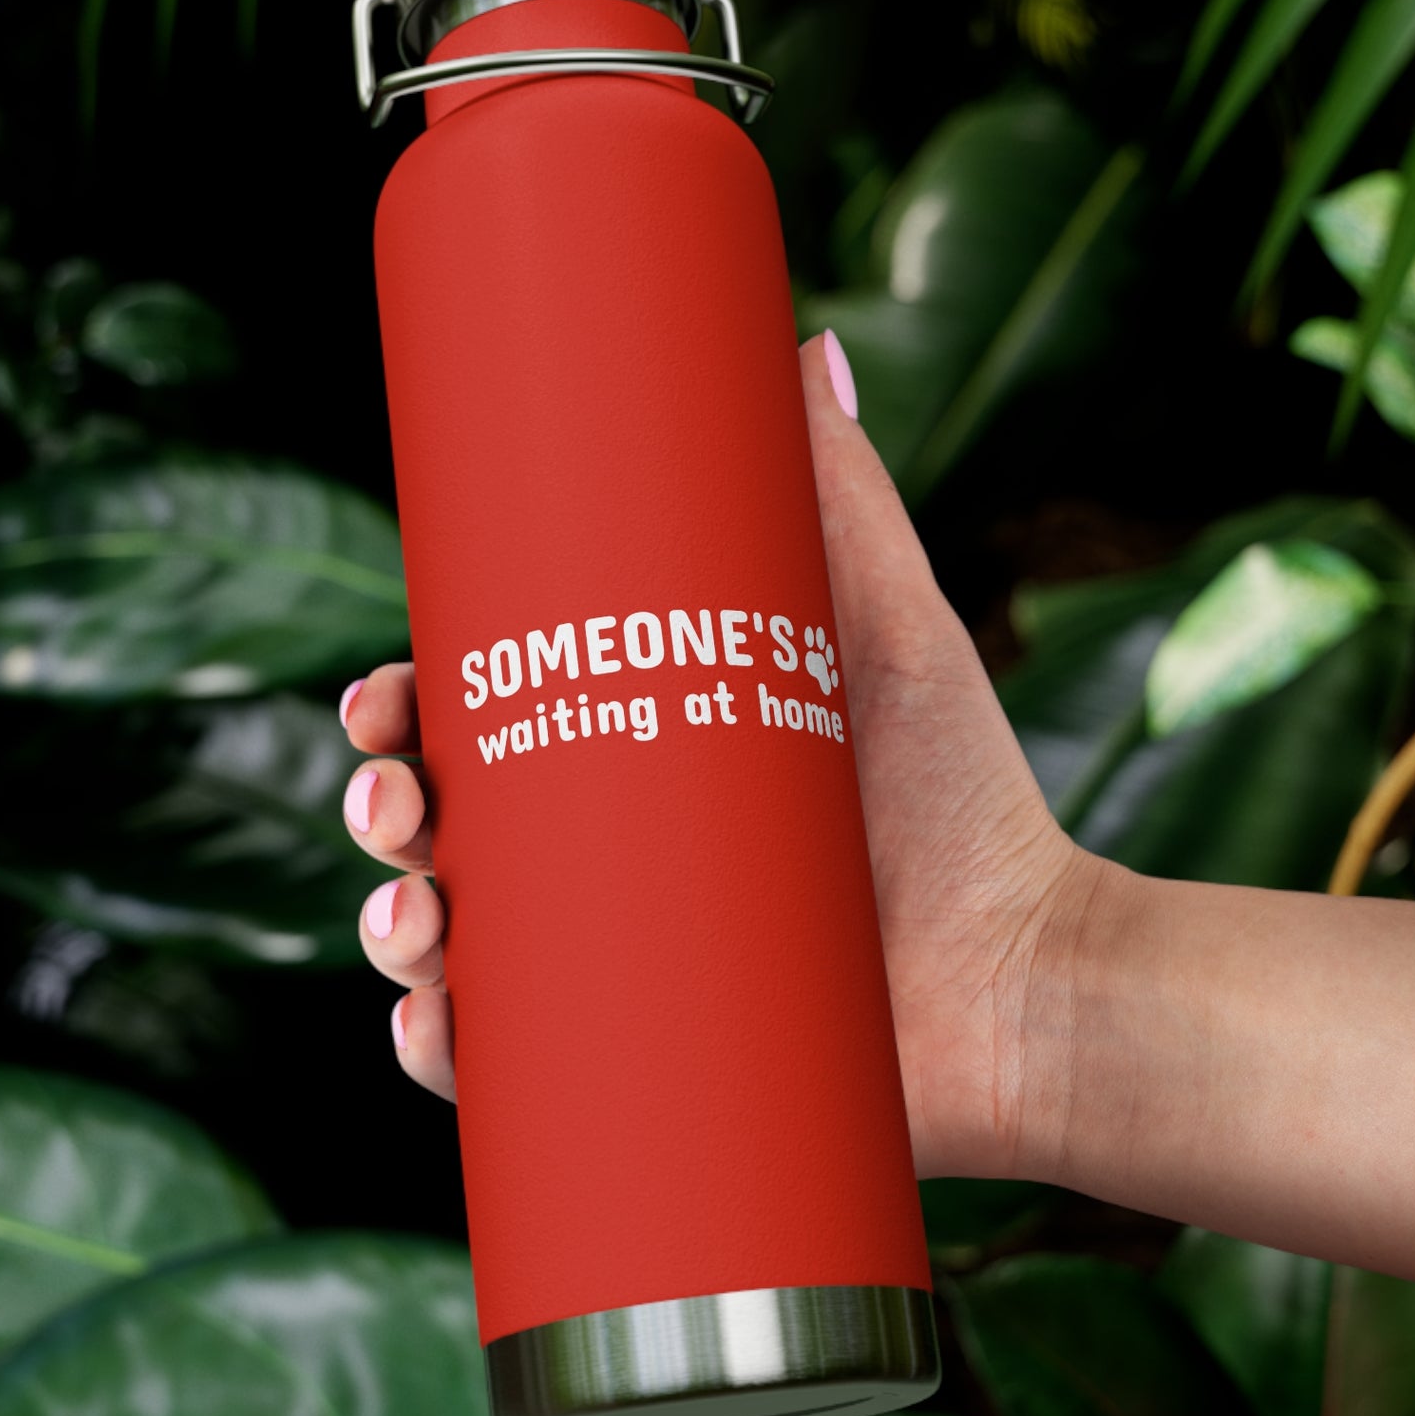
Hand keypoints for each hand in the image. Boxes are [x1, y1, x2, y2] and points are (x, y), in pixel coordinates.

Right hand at [339, 332, 1098, 1179]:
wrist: (1032, 986)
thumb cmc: (968, 805)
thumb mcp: (887, 632)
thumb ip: (844, 492)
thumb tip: (803, 339)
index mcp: (634, 763)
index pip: (479, 728)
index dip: (402, 713)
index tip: (381, 699)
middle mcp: (607, 868)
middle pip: (442, 835)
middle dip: (383, 815)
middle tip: (399, 806)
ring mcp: (616, 976)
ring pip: (450, 952)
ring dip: (388, 932)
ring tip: (414, 922)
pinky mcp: (638, 1075)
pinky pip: (505, 1077)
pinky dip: (439, 1058)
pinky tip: (429, 1030)